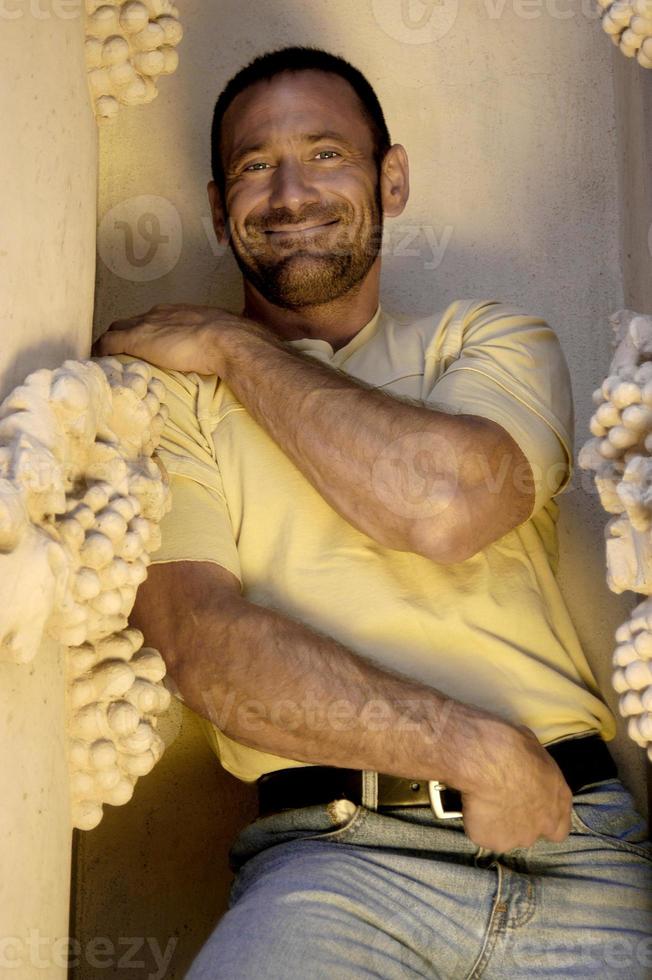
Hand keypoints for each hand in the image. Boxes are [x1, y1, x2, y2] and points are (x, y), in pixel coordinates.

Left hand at [94, 304, 258, 375]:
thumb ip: (211, 340)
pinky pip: (108, 343)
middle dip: (121, 334)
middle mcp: (156, 314)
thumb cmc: (228, 340)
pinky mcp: (136, 339)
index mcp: (175, 312)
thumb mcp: (216, 336)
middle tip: (118, 353)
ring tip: (107, 360)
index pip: (150, 319)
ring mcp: (145, 326)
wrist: (224, 339)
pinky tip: (98, 362)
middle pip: (128, 321)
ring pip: (115, 330)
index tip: (143, 345)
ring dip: (109, 343)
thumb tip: (222, 352)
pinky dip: (101, 351)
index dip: (143, 331)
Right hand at [458, 718, 572, 851]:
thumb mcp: (532, 747)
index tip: (529, 806)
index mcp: (559, 800)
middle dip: (518, 821)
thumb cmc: (512, 745)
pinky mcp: (491, 841)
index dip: (544, 818)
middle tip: (501, 800)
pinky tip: (471, 804)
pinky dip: (476, 823)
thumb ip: (535, 769)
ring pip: (506, 835)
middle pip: (532, 832)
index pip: (560, 827)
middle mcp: (543, 824)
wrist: (484, 761)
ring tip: (482, 800)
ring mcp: (517, 837)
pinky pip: (482, 833)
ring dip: (497, 823)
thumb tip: (526, 767)